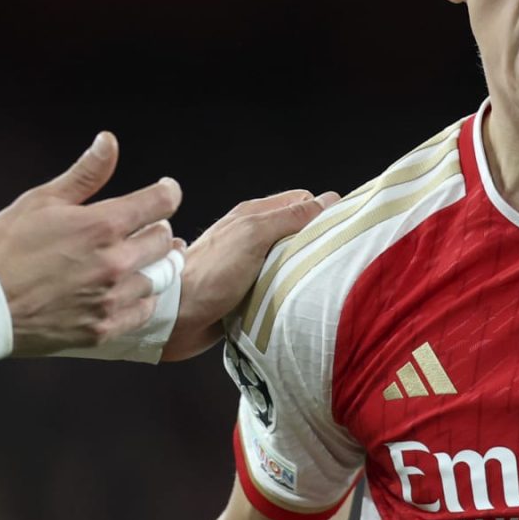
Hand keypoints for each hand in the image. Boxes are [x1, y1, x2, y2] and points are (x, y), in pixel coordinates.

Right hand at [0, 133, 183, 355]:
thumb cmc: (4, 249)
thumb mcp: (41, 200)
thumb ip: (85, 173)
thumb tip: (109, 142)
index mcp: (102, 225)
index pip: (161, 202)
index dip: (167, 192)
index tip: (164, 191)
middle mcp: (115, 262)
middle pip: (164, 240)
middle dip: (157, 228)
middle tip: (144, 228)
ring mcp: (111, 299)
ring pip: (159, 277)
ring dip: (153, 265)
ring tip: (141, 260)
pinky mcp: (104, 329)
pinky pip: (143, 312)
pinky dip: (142, 299)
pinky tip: (130, 291)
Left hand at [160, 189, 338, 361]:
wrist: (176, 318)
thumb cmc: (210, 275)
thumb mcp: (253, 236)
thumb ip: (289, 218)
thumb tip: (328, 200)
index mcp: (252, 215)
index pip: (302, 202)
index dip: (323, 213)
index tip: (342, 232)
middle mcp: (251, 236)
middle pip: (299, 232)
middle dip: (317, 243)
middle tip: (334, 262)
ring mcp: (249, 265)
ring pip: (291, 260)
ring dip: (304, 270)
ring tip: (317, 284)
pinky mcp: (247, 292)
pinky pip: (280, 286)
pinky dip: (291, 291)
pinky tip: (297, 301)